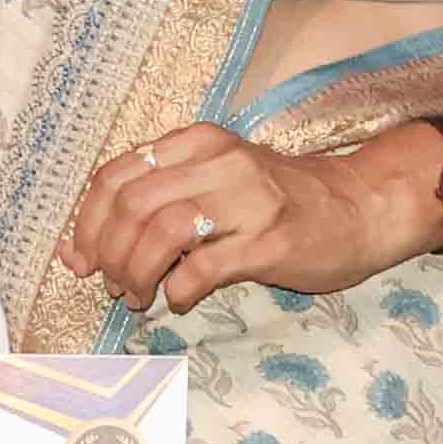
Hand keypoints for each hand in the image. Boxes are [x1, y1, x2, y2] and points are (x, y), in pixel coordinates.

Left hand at [59, 122, 433, 320]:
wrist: (361, 207)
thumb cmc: (280, 200)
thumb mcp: (218, 180)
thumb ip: (158, 200)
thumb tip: (85, 248)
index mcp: (198, 143)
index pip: (115, 175)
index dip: (86, 223)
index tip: (81, 260)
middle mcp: (219, 162)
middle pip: (131, 205)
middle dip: (109, 254)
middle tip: (113, 285)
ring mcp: (247, 200)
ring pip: (160, 231)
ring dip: (137, 273)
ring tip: (140, 296)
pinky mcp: (270, 240)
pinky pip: (203, 267)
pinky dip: (178, 290)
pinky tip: (179, 300)